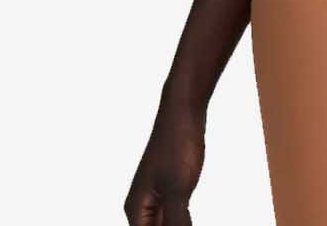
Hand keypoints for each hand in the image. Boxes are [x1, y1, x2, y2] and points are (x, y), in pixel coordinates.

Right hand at [124, 103, 205, 225]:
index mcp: (137, 210)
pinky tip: (189, 224)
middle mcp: (142, 207)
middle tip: (185, 221)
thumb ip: (176, 222)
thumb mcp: (179, 190)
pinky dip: (183, 225)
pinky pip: (175, 218)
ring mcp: (156, 198)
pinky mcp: (170, 191)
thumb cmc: (177, 145)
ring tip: (188, 224)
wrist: (182, 112)